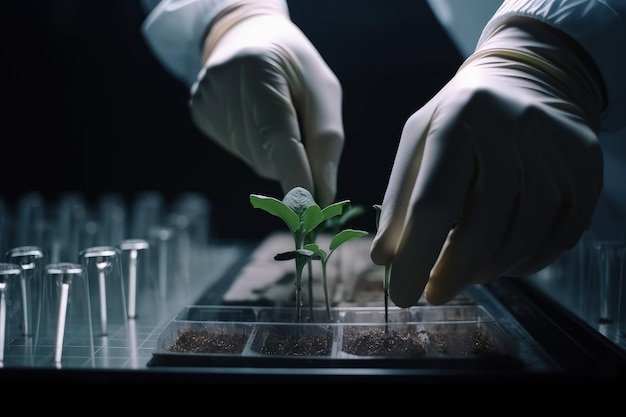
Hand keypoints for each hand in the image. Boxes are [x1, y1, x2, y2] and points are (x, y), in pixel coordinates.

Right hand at [189, 3, 343, 206]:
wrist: (249, 38)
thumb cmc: (296, 67)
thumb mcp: (323, 92)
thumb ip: (326, 142)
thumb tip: (323, 195)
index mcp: (261, 69)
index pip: (279, 134)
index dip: (295, 176)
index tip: (310, 210)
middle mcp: (225, 84)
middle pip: (266, 157)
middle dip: (293, 161)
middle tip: (301, 130)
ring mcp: (207, 100)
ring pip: (253, 160)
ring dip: (274, 153)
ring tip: (275, 115)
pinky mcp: (199, 113)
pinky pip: (238, 151)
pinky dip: (255, 146)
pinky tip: (254, 116)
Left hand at [370, 18, 604, 306]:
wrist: (526, 78)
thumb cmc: (458, 117)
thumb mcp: (418, 141)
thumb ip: (399, 198)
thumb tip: (384, 259)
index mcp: (457, 120)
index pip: (434, 203)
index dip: (417, 257)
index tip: (403, 296)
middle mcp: (512, 129)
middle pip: (484, 227)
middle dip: (453, 274)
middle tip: (434, 295)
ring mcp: (556, 147)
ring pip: (525, 236)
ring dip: (488, 270)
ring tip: (464, 274)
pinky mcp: (585, 165)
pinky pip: (560, 235)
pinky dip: (526, 261)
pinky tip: (502, 262)